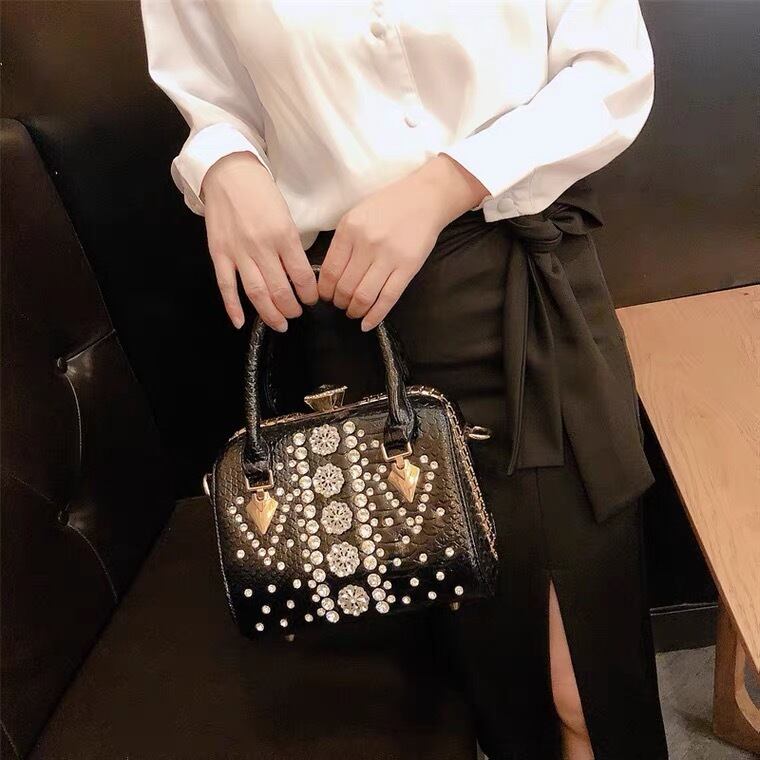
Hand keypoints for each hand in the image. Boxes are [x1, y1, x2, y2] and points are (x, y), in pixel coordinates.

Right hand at [201, 152, 317, 331]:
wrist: (228, 172)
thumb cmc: (261, 193)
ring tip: (280, 324)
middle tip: (296, 314)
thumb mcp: (286, 215)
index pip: (301, 276)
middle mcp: (262, 247)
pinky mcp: (219, 253)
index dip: (309, 294)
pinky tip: (240, 322)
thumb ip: (292, 245)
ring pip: (256, 293)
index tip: (312, 300)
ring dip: (270, 313)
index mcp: (283, 236)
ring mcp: (238, 252)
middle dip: (291, 309)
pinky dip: (233, 307)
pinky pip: (226, 286)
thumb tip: (300, 275)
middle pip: (280, 290)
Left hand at [317, 154, 488, 330]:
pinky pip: (388, 298)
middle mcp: (367, 243)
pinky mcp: (408, 267)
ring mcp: (388, 256)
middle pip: (345, 287)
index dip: (325, 290)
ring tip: (353, 312)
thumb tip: (328, 277)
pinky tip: (367, 324)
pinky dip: (375, 316)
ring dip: (354, 310)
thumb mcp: (356, 216)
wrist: (424, 198)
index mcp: (349, 229)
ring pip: (364, 296)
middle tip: (340, 305)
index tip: (326, 297)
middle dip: (339, 303)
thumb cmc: (388, 207)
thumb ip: (342, 243)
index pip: (329, 271)